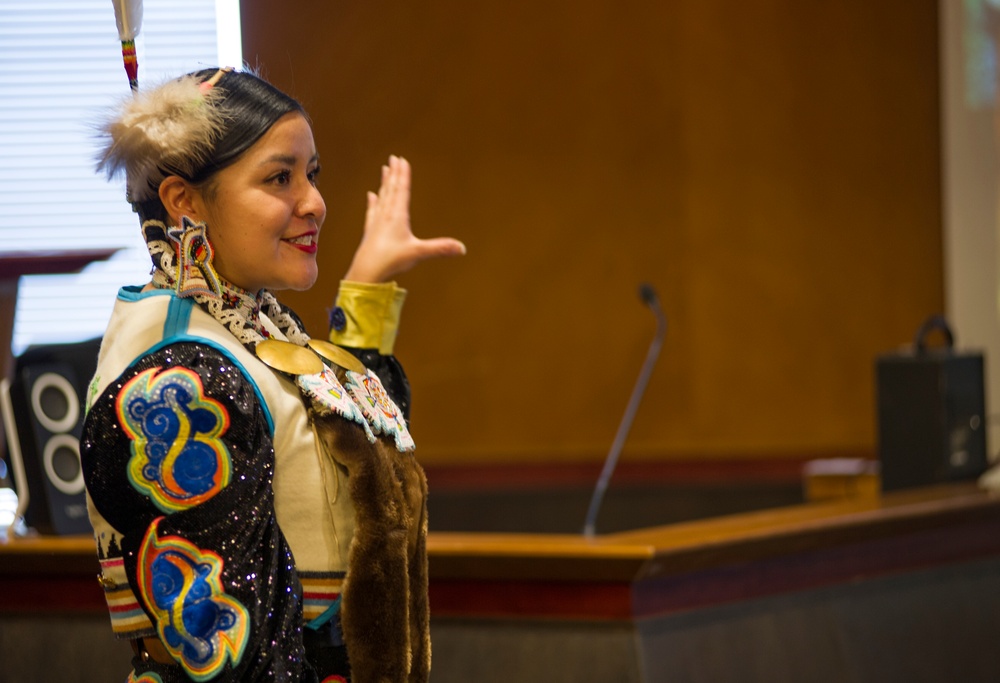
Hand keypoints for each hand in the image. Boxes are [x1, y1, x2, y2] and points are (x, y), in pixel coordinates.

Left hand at [343, 155, 465, 282]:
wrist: (366, 273)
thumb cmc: (391, 261)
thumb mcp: (418, 253)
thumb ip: (440, 248)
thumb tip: (462, 248)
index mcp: (397, 217)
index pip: (401, 191)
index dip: (403, 175)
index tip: (402, 160)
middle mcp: (386, 216)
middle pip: (391, 190)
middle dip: (394, 174)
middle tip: (393, 158)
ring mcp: (376, 223)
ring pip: (381, 197)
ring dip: (384, 183)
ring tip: (384, 170)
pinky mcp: (370, 232)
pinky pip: (372, 212)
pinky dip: (372, 202)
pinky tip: (371, 195)